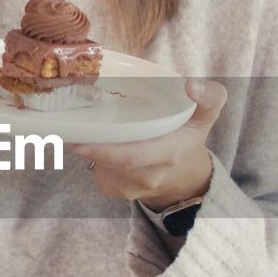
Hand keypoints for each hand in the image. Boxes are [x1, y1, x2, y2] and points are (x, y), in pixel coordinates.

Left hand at [70, 79, 227, 208]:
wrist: (183, 175)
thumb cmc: (188, 135)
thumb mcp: (206, 114)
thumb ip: (209, 96)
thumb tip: (190, 86)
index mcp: (171, 153)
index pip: (133, 156)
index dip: (105, 150)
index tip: (78, 140)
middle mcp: (150, 176)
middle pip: (111, 163)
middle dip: (89, 147)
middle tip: (68, 130)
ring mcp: (131, 188)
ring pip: (100, 166)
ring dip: (89, 148)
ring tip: (82, 128)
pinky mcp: (115, 191)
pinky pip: (96, 172)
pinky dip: (90, 156)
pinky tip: (93, 142)